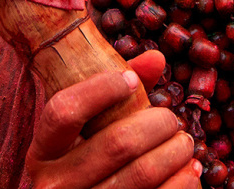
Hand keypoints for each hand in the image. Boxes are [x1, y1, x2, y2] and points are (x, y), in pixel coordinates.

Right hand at [26, 50, 200, 188]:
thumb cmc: (92, 165)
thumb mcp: (89, 133)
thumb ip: (116, 91)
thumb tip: (156, 58)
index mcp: (43, 153)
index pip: (64, 111)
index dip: (101, 90)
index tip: (130, 79)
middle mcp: (54, 185)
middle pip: (117, 142)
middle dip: (159, 123)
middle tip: (172, 121)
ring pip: (143, 172)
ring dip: (176, 152)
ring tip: (185, 144)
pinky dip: (184, 181)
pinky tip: (189, 171)